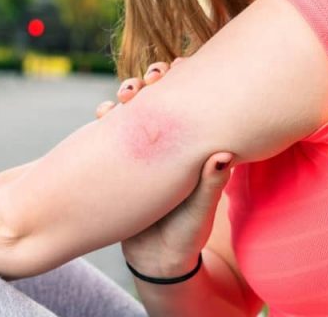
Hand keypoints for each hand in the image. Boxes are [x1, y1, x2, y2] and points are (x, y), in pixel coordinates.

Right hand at [94, 59, 233, 278]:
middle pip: (162, 93)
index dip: (187, 77)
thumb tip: (225, 156)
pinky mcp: (122, 156)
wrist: (155, 259)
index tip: (179, 69)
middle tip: (150, 79)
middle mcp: (171, 139)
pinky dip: (107, 115)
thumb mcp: (200, 211)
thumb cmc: (187, 233)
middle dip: (152, 78)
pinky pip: (112, 127)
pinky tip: (103, 114)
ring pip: (135, 106)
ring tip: (124, 95)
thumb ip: (211, 186)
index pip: (194, 98)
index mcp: (195, 144)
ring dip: (127, 92)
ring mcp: (145, 146)